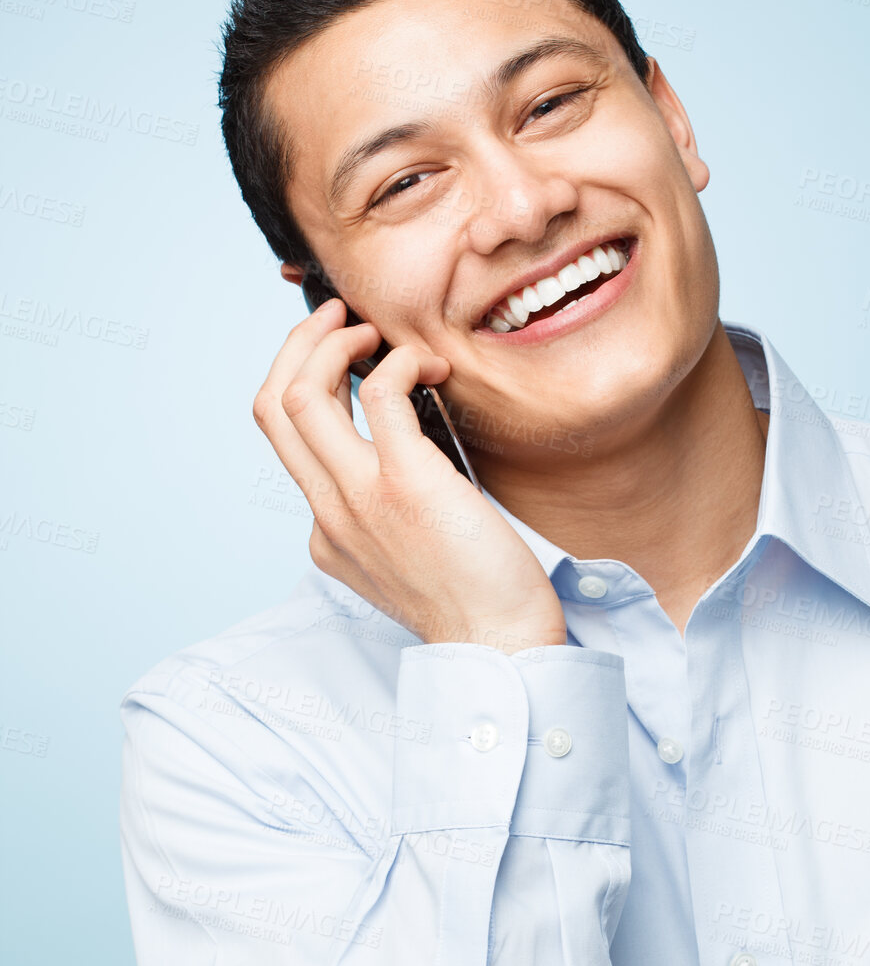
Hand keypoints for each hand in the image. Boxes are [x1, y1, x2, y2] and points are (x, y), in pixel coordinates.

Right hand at [253, 299, 567, 652]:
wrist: (499, 645)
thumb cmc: (476, 605)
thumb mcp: (408, 563)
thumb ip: (387, 517)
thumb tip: (407, 458)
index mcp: (327, 534)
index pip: (289, 443)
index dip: (308, 384)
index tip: (340, 360)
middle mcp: (330, 514)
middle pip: (273, 408)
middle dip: (297, 347)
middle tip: (338, 320)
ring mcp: (360, 498)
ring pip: (302, 395)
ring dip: (334, 343)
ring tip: (375, 333)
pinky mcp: (406, 482)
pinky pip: (379, 395)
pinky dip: (400, 364)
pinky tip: (431, 367)